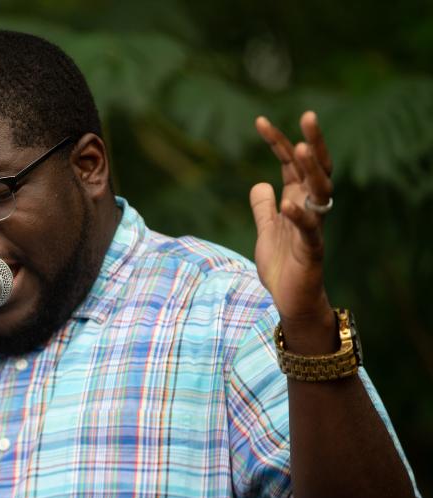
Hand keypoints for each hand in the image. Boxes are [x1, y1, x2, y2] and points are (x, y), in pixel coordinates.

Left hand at [251, 111, 336, 351]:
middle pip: (314, 169)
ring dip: (311, 170)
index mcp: (297, 201)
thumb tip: (259, 184)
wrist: (290, 299)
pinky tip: (287, 203)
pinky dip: (298, 216)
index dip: (278, 142)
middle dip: (311, 142)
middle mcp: (308, 208)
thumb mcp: (265, 231)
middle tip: (308, 115)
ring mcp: (312, 227)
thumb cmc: (282, 265)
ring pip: (320, 192)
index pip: (291, 164)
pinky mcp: (311, 249)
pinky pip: (309, 229)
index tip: (260, 121)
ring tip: (300, 148)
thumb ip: (263, 208)